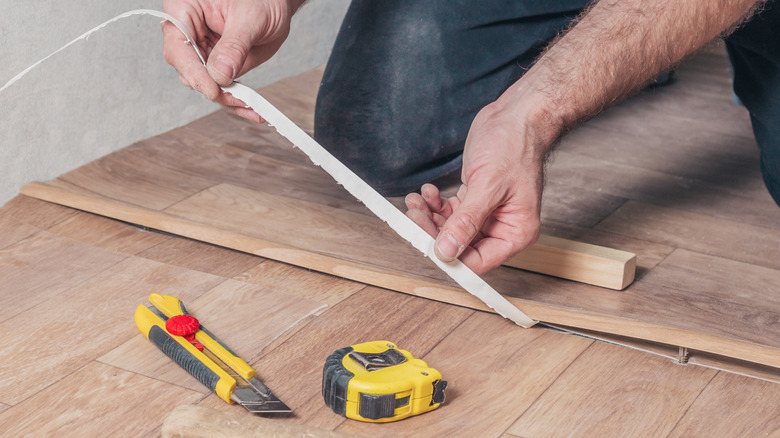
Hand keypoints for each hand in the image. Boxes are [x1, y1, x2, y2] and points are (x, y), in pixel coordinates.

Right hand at [162, 0, 301, 121]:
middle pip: (188, 69)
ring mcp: (201, 50)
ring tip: (250, 106)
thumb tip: (219, 75)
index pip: (178, 45)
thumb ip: (234, 45)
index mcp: (185, 9)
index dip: (193, 71)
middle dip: (212, 89)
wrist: (276, 2)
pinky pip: (221, 86)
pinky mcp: (216, 64)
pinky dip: (236, 100)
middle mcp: (188, 31)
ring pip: (204, 83)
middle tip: (237, 99)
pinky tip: (252, 110)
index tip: (212, 90)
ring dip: (226, 99)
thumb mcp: (251, 17)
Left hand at [405, 87, 557, 274]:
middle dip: (434, 232)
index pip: (479, 261)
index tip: (425, 245)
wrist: (516, 116)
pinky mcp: (475, 200)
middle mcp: (503, 227)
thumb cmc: (514, 145)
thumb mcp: (488, 186)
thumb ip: (466, 222)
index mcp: (516, 232)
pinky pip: (450, 212)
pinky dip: (434, 204)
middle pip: (461, 246)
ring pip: (451, 229)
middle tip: (413, 217)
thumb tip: (447, 252)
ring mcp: (487, 214)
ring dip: (429, 217)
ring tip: (415, 201)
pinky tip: (427, 192)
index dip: (450, 257)